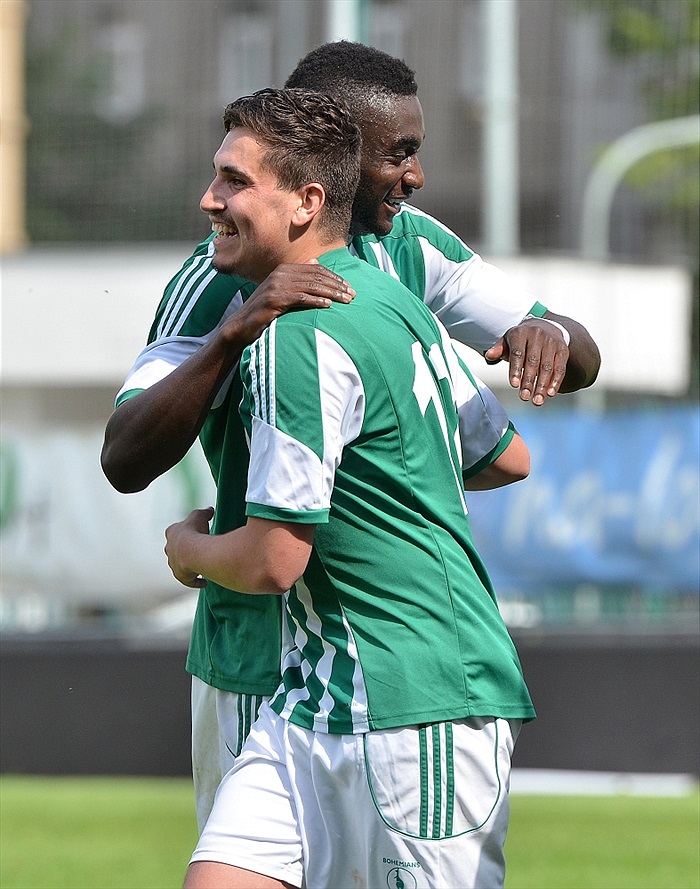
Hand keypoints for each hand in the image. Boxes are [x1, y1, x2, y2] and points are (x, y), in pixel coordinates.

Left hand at [164, 507, 213, 587]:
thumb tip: (210, 510)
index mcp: (171, 533)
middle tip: (195, 551)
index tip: (192, 534)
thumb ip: (204, 512)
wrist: (190, 551)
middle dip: (183, 551)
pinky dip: (196, 581)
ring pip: (181, 566)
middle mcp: (169, 550)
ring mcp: (174, 565)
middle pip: (175, 550)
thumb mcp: (199, 516)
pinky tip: (204, 582)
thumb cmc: (194, 531)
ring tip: (200, 567)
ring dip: (189, 566)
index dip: (184, 533)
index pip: (174, 532)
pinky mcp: (181, 577)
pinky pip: (190, 581)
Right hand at [222, 260, 354, 345]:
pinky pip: (301, 298)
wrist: (242, 325)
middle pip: (316, 277)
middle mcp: (280, 274)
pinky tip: (329, 305)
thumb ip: (298, 277)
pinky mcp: (275, 299)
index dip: (333, 277)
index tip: (348, 286)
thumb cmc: (264, 311)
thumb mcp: (281, 291)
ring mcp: (276, 286)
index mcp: (283, 270)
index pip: (315, 270)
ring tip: (346, 300)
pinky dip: (316, 301)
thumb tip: (315, 262)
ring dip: (332, 293)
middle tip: (352, 294)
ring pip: (311, 286)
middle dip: (337, 285)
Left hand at [484, 318, 568, 405]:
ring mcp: (551, 342)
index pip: (517, 353)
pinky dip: (556, 382)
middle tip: (525, 397)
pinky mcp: (563, 350)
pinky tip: (550, 393)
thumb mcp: (508, 341)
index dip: (516, 370)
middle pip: (533, 362)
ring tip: (537, 400)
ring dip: (542, 385)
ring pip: (547, 366)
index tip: (514, 385)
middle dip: (529, 381)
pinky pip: (560, 368)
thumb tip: (489, 355)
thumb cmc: (522, 339)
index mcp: (520, 333)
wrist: (545, 326)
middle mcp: (537, 335)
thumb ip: (499, 349)